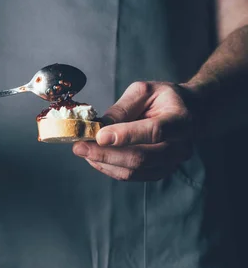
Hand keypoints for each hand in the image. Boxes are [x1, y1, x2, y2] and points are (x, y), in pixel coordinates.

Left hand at [73, 81, 192, 180]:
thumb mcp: (144, 91)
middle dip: (106, 154)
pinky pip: (131, 176)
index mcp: (181, 120)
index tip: (99, 135)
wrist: (188, 114)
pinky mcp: (159, 173)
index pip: (155, 131)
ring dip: (104, 163)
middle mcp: (180, 147)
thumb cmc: (164, 99)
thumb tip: (98, 126)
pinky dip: (109, 168)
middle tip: (79, 147)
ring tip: (83, 151)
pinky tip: (94, 158)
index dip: (126, 135)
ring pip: (134, 171)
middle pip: (141, 158)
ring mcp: (171, 164)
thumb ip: (123, 108)